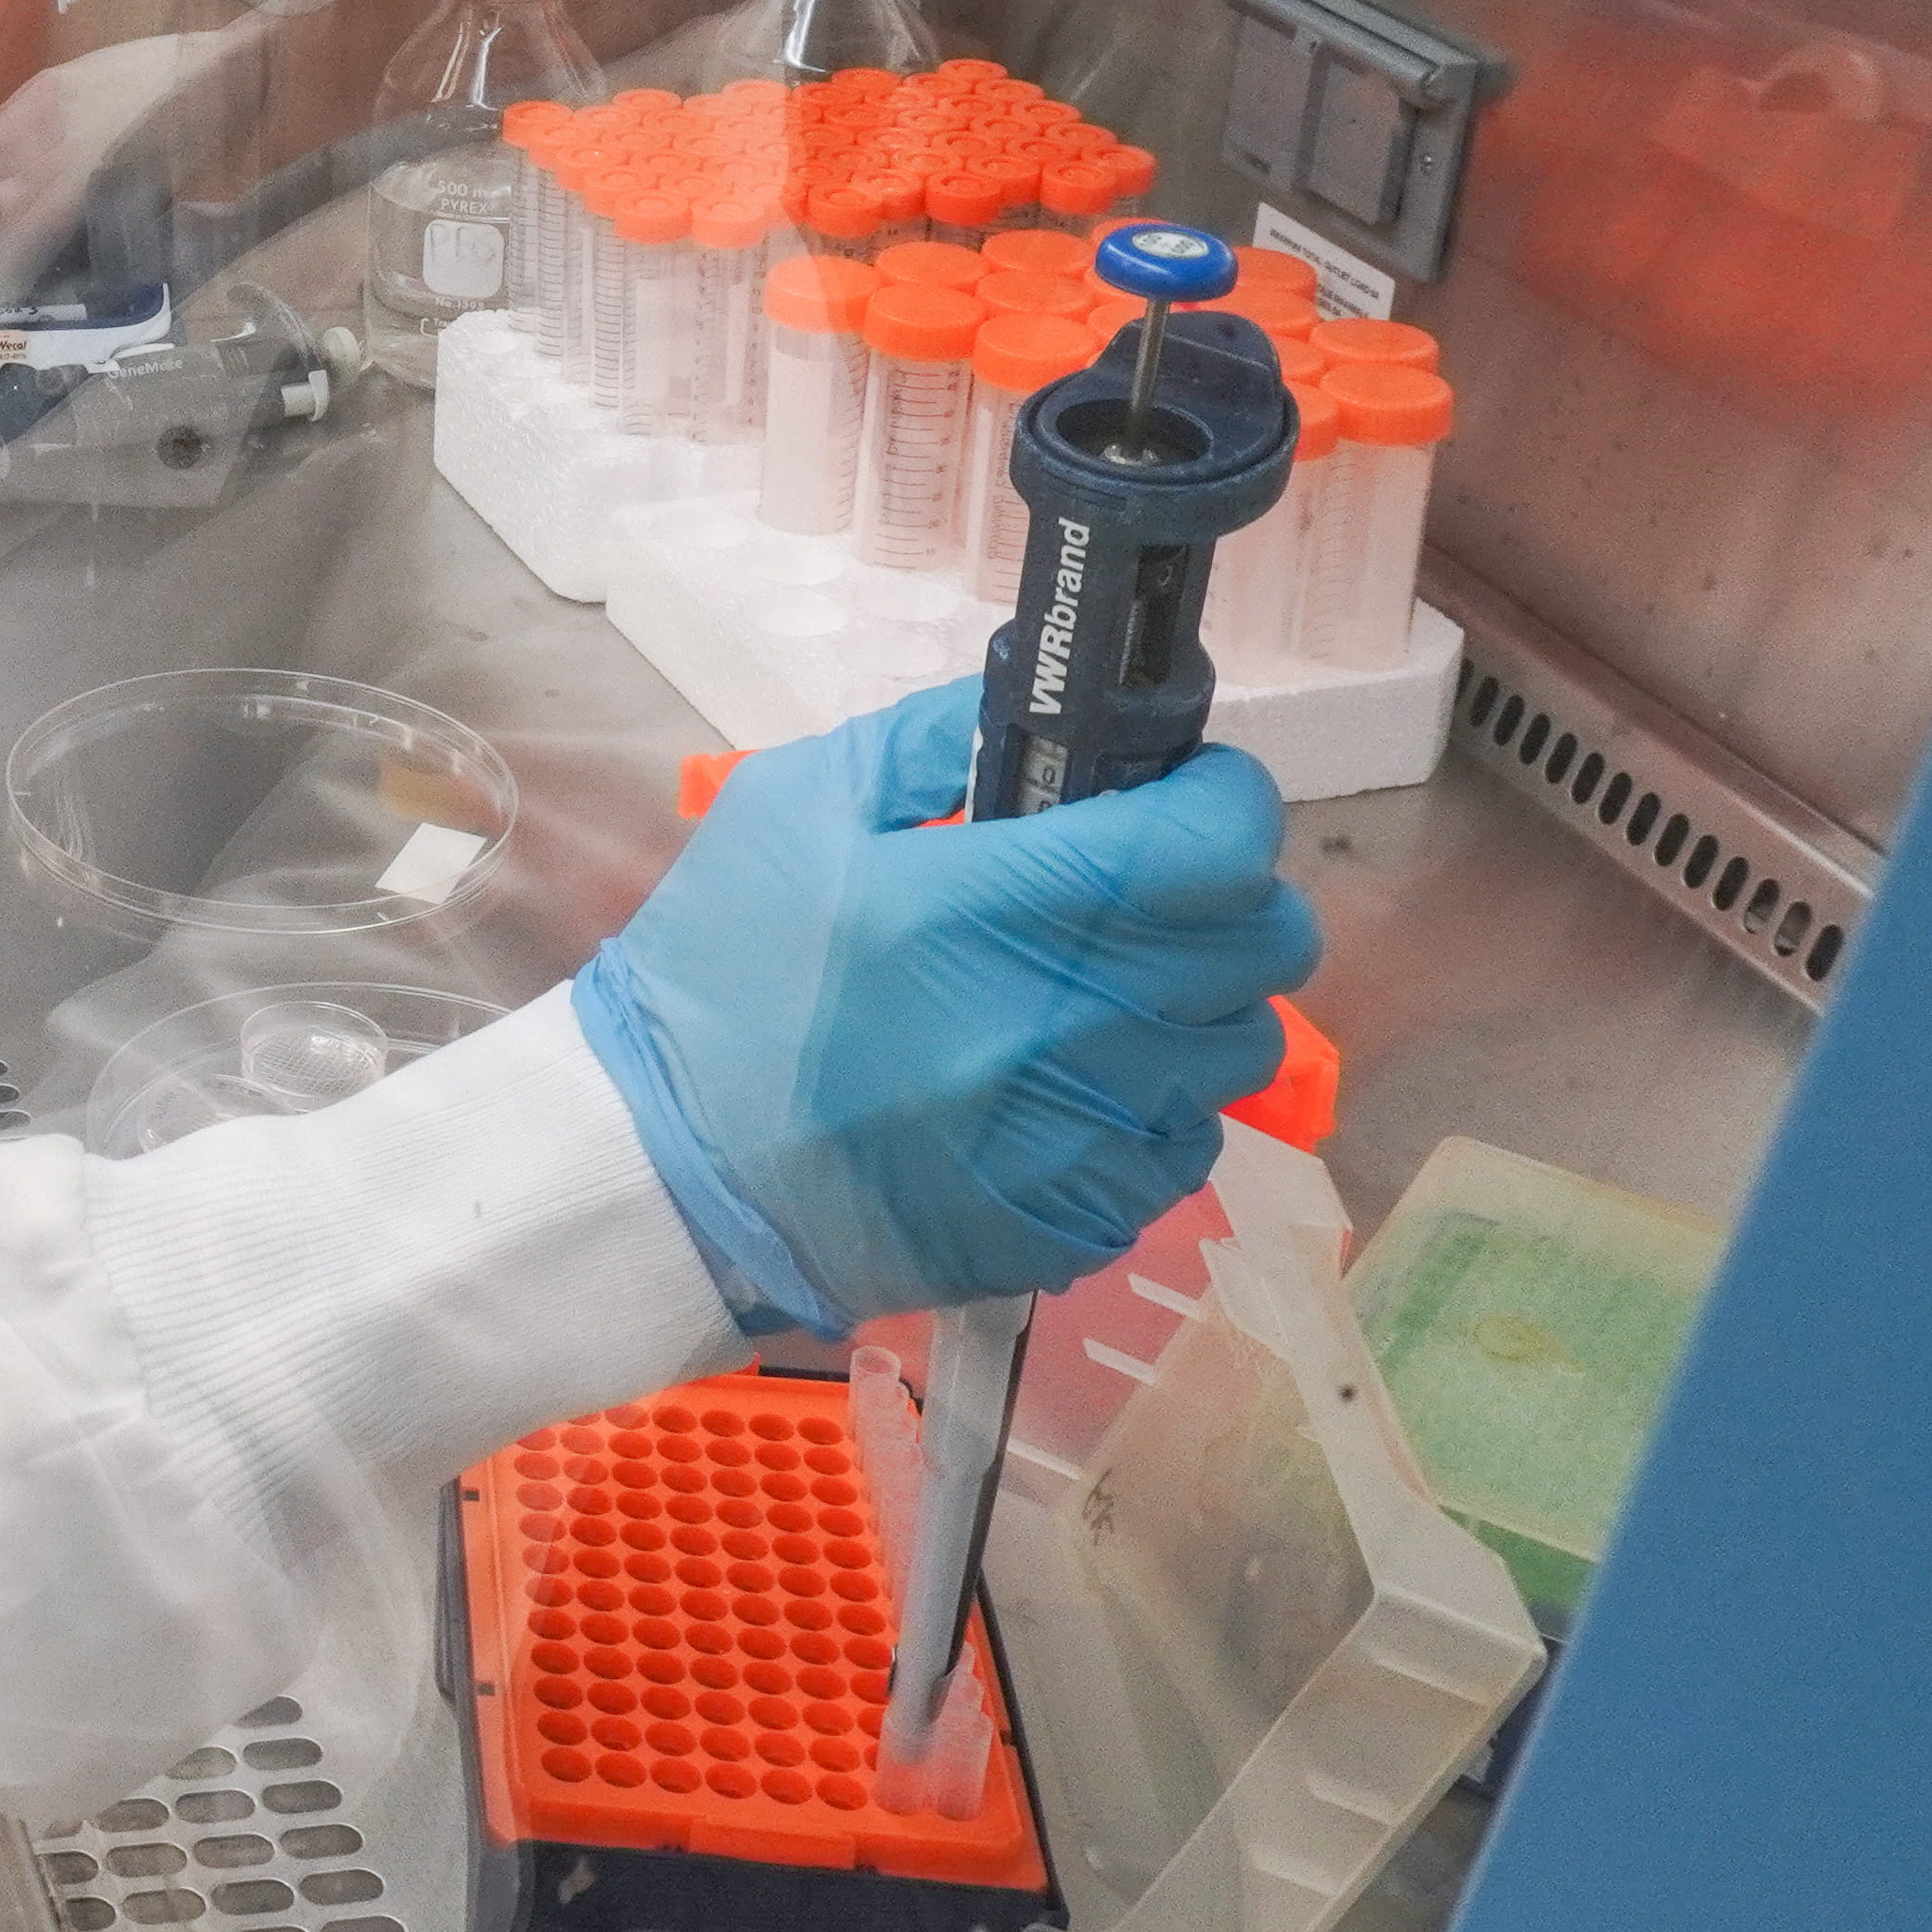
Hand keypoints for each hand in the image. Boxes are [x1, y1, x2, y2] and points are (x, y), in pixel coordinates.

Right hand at [570, 683, 1307, 1333]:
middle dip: (1222, 895)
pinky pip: (1188, 1142)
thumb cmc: (720, 973)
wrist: (667, 1172)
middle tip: (1136, 890)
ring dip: (1190, 1004)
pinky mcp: (1085, 1220)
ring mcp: (1085, 1137)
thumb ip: (934, 740)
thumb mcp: (795, 806)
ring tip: (1090, 996)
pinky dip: (1150, 1104)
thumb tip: (1049, 711)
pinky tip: (1060, 1088)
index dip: (1220, 799)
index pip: (1218, 840)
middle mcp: (1065, 1025)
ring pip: (1239, 1046)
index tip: (1176, 795)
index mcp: (991, 904)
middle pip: (1264, 943)